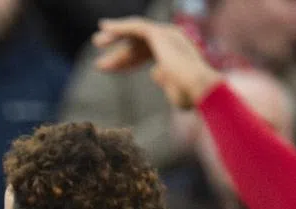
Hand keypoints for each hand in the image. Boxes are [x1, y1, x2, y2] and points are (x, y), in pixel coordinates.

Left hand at [91, 18, 221, 108]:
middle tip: (100, 64)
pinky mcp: (159, 33)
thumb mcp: (176, 91)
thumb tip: (154, 72)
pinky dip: (120, 27)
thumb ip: (166, 80)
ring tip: (97, 42)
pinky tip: (105, 28)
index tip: (110, 70)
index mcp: (178, 54)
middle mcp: (173, 40)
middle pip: (139, 45)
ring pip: (135, 32)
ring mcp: (167, 34)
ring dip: (115, 35)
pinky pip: (135, 26)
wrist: (199, 87)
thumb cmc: (191, 95)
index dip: (128, 63)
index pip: (148, 54)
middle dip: (119, 54)